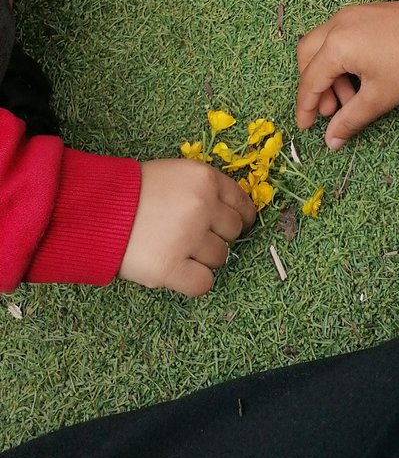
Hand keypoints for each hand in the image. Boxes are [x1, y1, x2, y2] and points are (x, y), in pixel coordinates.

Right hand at [118, 158, 255, 296]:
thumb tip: (229, 212)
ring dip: (205, 259)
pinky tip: (182, 273)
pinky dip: (196, 282)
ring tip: (179, 251)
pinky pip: (203, 283)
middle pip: (233, 231)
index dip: (241, 216)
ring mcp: (188, 237)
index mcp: (206, 179)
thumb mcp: (175, 173)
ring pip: (221, 257)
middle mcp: (203, 206)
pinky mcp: (170, 267)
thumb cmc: (134, 191)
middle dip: (218, 236)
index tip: (237, 225)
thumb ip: (203, 189)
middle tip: (196, 238)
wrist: (97, 209)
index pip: (242, 202)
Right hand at [295, 0, 398, 149]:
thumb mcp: (381, 96)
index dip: (306, 107)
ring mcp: (352, 14)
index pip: (310, 80)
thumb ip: (351, 119)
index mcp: (337, 44)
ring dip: (330, 73)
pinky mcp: (367, 12)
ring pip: (325, 44)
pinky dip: (342, 58)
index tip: (306, 127)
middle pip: (308, 56)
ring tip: (353, 98)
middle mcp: (338, 23)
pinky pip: (341, 35)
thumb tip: (331, 140)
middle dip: (314, 85)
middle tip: (331, 110)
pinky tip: (361, 77)